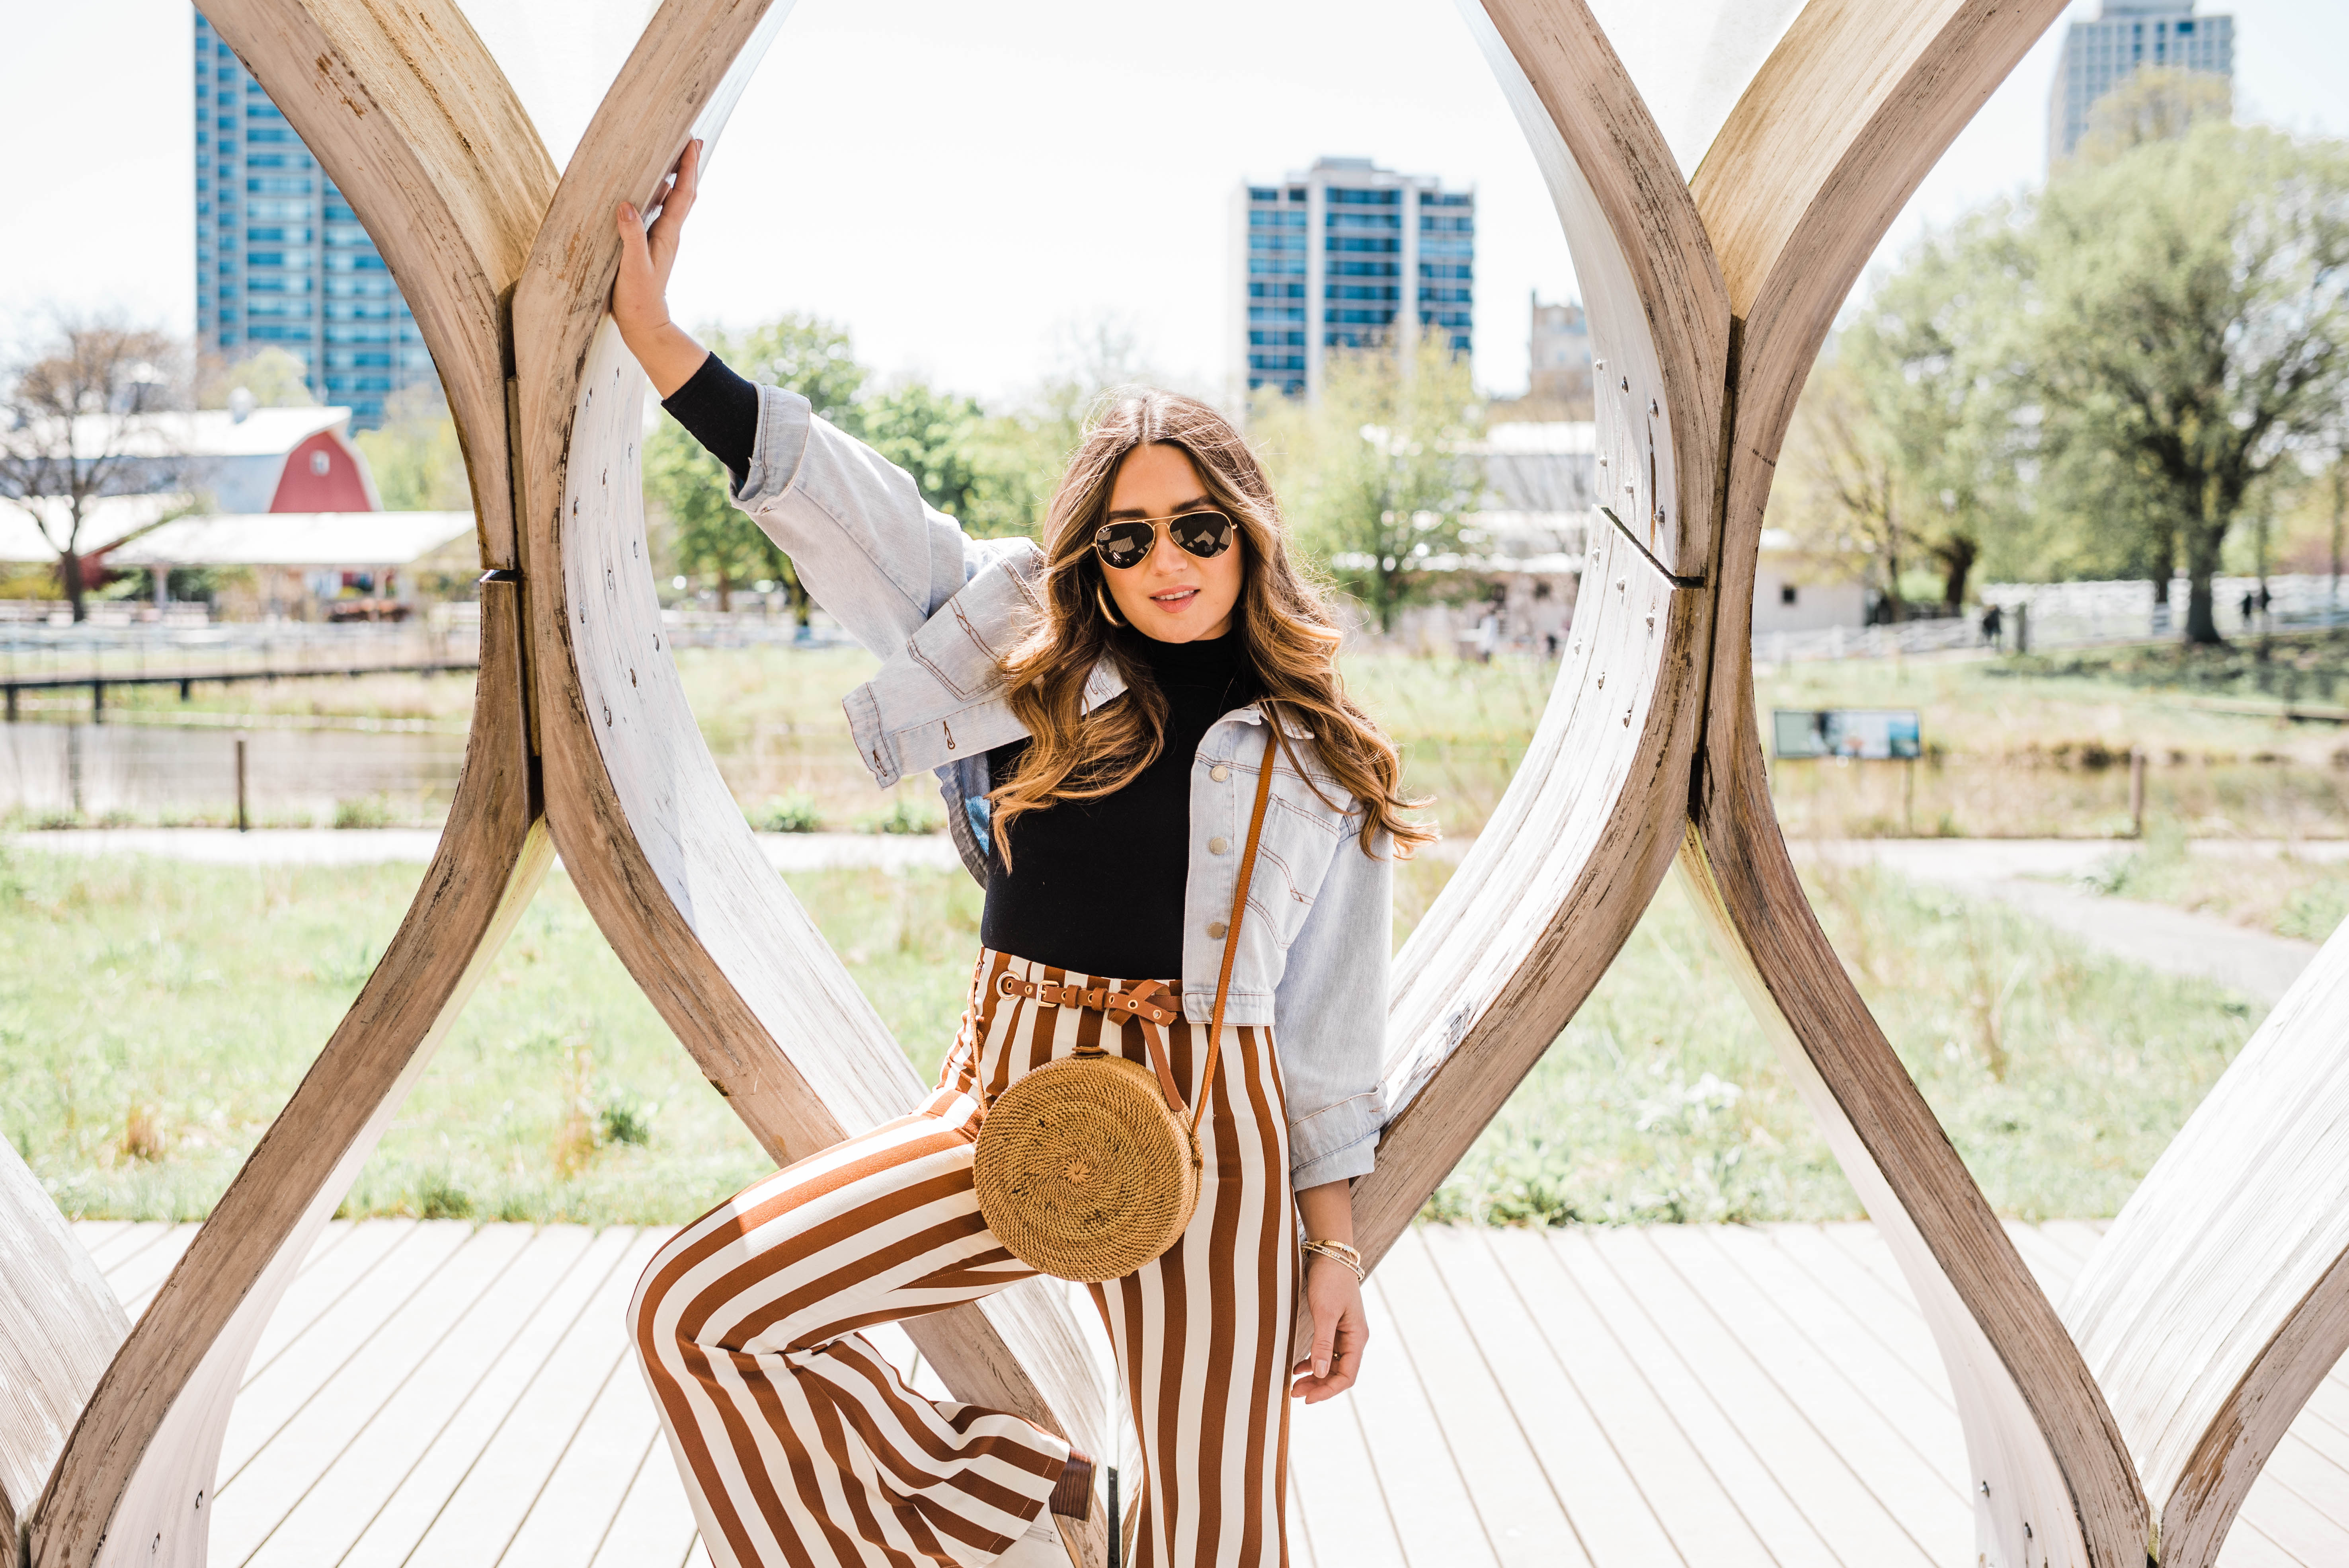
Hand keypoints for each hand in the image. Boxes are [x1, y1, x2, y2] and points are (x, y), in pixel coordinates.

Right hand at [612, 139, 708, 397]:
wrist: (644, 324)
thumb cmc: (638, 298)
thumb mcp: (633, 267)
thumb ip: (631, 237)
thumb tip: (627, 205)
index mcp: (667, 233)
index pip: (683, 193)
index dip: (688, 167)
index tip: (692, 141)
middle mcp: (668, 233)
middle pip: (683, 192)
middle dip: (687, 165)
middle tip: (691, 139)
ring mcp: (660, 239)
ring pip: (672, 201)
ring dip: (674, 178)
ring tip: (672, 155)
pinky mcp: (649, 246)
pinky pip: (657, 213)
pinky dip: (657, 195)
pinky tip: (647, 189)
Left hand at [1290, 1252, 1367, 1403]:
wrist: (1330, 1255)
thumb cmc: (1330, 1281)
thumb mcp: (1325, 1312)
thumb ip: (1322, 1343)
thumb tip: (1320, 1374)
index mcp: (1357, 1338)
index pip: (1347, 1376)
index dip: (1328, 1391)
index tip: (1307, 1399)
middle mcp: (1353, 1339)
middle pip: (1338, 1373)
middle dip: (1318, 1386)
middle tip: (1294, 1394)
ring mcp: (1344, 1333)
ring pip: (1330, 1365)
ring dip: (1314, 1377)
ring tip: (1294, 1384)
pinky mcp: (1333, 1326)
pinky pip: (1325, 1352)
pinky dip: (1312, 1362)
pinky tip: (1298, 1367)